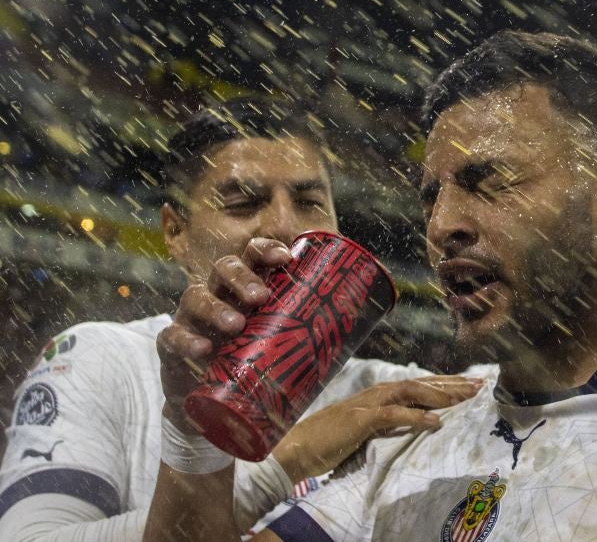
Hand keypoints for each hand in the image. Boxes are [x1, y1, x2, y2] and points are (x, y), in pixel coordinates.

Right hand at [156, 238, 292, 431]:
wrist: (216, 406)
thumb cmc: (252, 363)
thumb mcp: (278, 343)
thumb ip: (307, 331)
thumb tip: (362, 324)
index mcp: (243, 288)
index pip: (251, 256)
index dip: (266, 250)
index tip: (286, 258)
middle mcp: (216, 295)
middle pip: (223, 269)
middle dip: (243, 277)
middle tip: (262, 297)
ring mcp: (191, 319)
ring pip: (196, 297)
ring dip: (217, 308)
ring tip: (235, 324)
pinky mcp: (172, 346)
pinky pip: (172, 337)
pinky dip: (187, 340)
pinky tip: (203, 349)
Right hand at [273, 375, 483, 482]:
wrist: (297, 448)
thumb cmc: (329, 441)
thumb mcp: (366, 430)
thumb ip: (388, 423)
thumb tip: (414, 422)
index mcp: (379, 395)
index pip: (419, 385)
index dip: (446, 384)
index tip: (471, 385)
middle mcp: (377, 393)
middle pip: (422, 383)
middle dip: (452, 384)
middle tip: (480, 384)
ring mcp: (369, 404)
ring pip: (412, 392)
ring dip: (440, 395)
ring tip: (465, 398)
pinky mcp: (361, 419)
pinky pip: (394, 415)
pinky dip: (416, 417)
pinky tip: (436, 422)